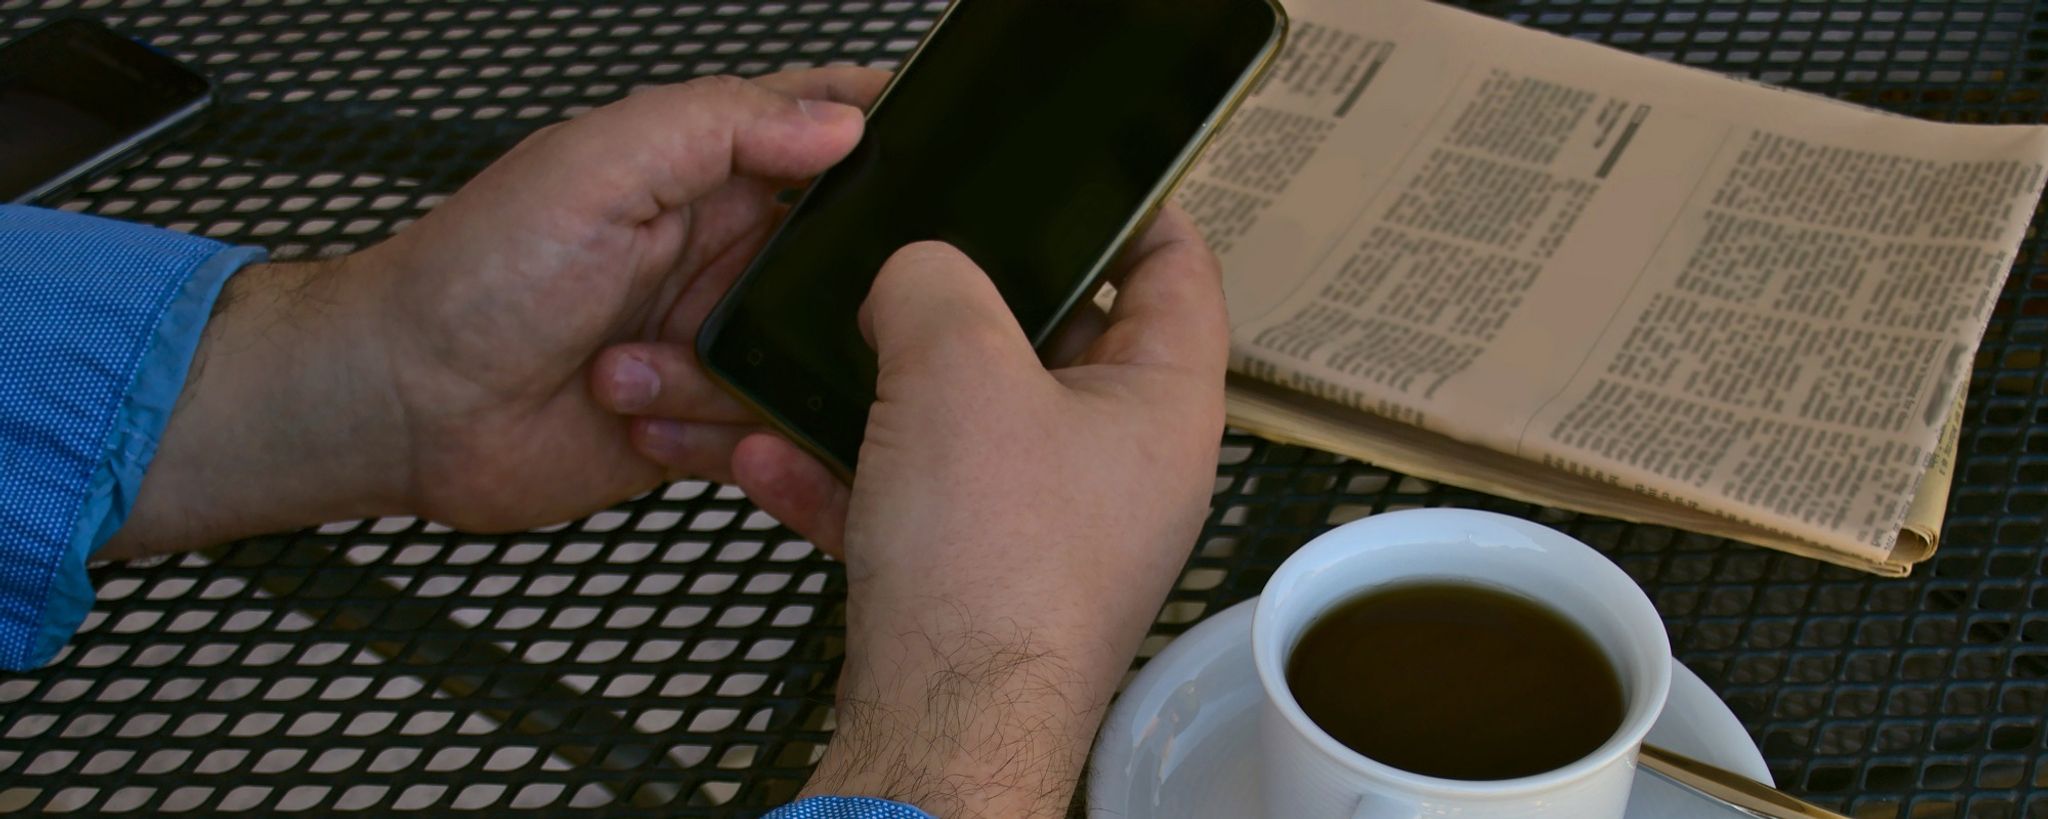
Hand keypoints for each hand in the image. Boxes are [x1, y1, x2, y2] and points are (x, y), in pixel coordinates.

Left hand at [104, 67, 888, 557]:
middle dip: (826, 291)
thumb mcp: (598, 168)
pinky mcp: (709, 420)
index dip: (877, 129)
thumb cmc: (474, 275)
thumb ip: (721, 125)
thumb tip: (841, 119)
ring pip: (810, 358)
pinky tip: (637, 417)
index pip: (821, 127)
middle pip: (843, 259)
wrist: (408, 406)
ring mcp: (718, 337)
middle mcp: (722, 253)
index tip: (927, 151)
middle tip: (752, 305)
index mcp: (703, 172)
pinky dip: (713, 433)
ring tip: (635, 368)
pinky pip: (770, 434)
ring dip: (728, 375)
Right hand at [760, 211, 1229, 816]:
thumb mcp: (957, 369)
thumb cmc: (993, 567)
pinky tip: (769, 460)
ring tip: (811, 364)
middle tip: (907, 263)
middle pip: (1052, 342)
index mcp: (1162, 403)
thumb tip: (913, 278)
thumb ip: (934, 284)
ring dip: (877, 396)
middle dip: (960, 305)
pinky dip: (847, 478)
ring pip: (963, 425)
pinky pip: (912, 499)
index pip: (1177, 271)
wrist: (940, 730)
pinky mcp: (979, 578)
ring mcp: (1050, 527)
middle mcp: (1119, 466)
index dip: (1131, 208)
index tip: (1077, 176)